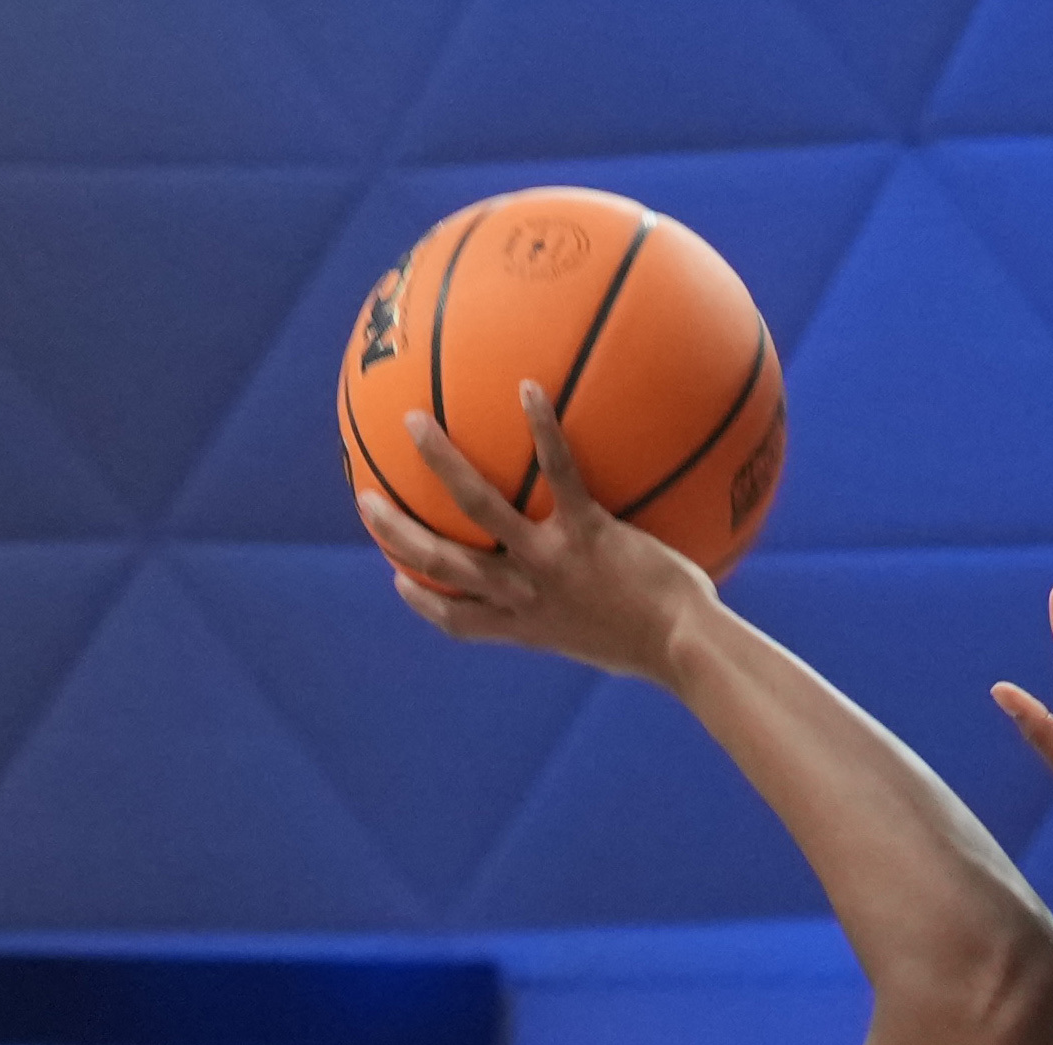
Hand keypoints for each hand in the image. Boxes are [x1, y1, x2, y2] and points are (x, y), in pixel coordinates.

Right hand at [362, 386, 720, 684]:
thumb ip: (586, 613)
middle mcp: (527, 596)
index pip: (457, 621)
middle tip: (365, 499)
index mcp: (527, 627)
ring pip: (478, 510)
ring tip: (415, 423)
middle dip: (397, 532)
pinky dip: (541, 427)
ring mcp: (552, 563)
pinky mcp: (588, 532)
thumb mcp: (611, 641)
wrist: (687, 649)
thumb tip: (594, 592)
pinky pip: (558, 471)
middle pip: (441, 563)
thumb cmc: (662, 647)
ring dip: (442, 464)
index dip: (422, 600)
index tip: (399, 579)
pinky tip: (528, 388)